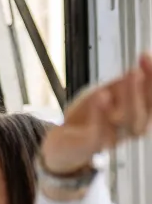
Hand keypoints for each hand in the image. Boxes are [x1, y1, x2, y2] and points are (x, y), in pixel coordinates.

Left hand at [41, 54, 151, 175]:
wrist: (61, 142)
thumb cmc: (88, 117)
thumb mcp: (108, 93)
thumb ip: (123, 83)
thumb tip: (142, 62)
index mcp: (137, 115)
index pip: (151, 99)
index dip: (151, 79)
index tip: (145, 57)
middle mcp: (128, 129)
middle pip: (143, 112)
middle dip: (142, 90)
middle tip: (136, 70)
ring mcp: (111, 139)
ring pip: (126, 121)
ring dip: (128, 98)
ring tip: (128, 76)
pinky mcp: (90, 146)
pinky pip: (99, 133)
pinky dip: (101, 114)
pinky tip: (101, 96)